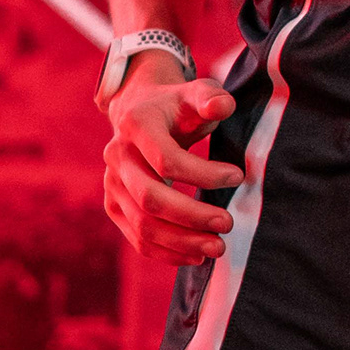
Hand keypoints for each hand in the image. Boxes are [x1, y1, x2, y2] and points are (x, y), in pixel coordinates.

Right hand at [101, 62, 242, 263]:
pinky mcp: (114, 206)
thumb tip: (223, 107)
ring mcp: (111, 184)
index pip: (167, 159)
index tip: (238, 177)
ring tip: (218, 247)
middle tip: (228, 224)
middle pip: (150, 198)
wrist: (140, 113)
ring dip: (181, 242)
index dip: (204, 174)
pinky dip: (167, 252)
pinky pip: (137, 238)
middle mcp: (116, 155)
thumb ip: (212, 97)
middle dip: (191, 216)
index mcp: (136, 124)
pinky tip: (196, 256)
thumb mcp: (196, 93)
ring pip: (142, 224)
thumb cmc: (177, 106)